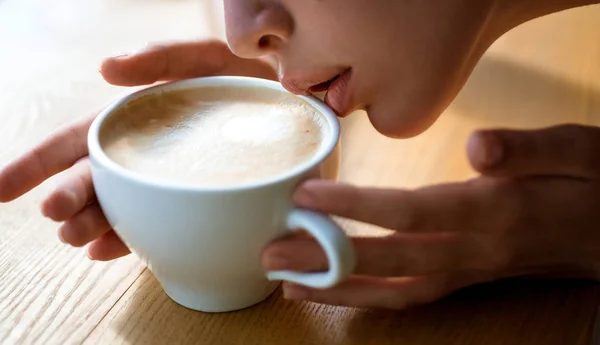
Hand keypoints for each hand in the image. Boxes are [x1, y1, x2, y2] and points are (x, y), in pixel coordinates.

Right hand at [0, 40, 275, 260]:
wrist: (304, 107)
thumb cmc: (256, 75)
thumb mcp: (211, 56)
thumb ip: (165, 56)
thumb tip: (106, 67)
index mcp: (144, 118)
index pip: (81, 139)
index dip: (39, 162)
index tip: (1, 189)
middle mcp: (152, 152)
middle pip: (98, 178)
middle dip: (71, 197)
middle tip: (58, 216)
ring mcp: (174, 181)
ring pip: (123, 206)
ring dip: (97, 223)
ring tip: (79, 237)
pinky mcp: (201, 204)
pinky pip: (161, 226)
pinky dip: (134, 238)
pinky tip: (110, 249)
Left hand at [262, 124, 599, 308]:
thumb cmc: (592, 183)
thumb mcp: (577, 150)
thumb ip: (527, 148)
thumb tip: (478, 146)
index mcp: (494, 210)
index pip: (412, 212)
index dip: (356, 208)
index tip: (307, 198)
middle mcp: (474, 250)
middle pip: (390, 261)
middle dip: (327, 259)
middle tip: (272, 253)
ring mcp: (468, 272)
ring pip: (396, 291)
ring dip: (339, 290)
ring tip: (287, 284)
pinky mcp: (465, 279)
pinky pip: (411, 298)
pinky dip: (369, 299)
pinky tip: (335, 291)